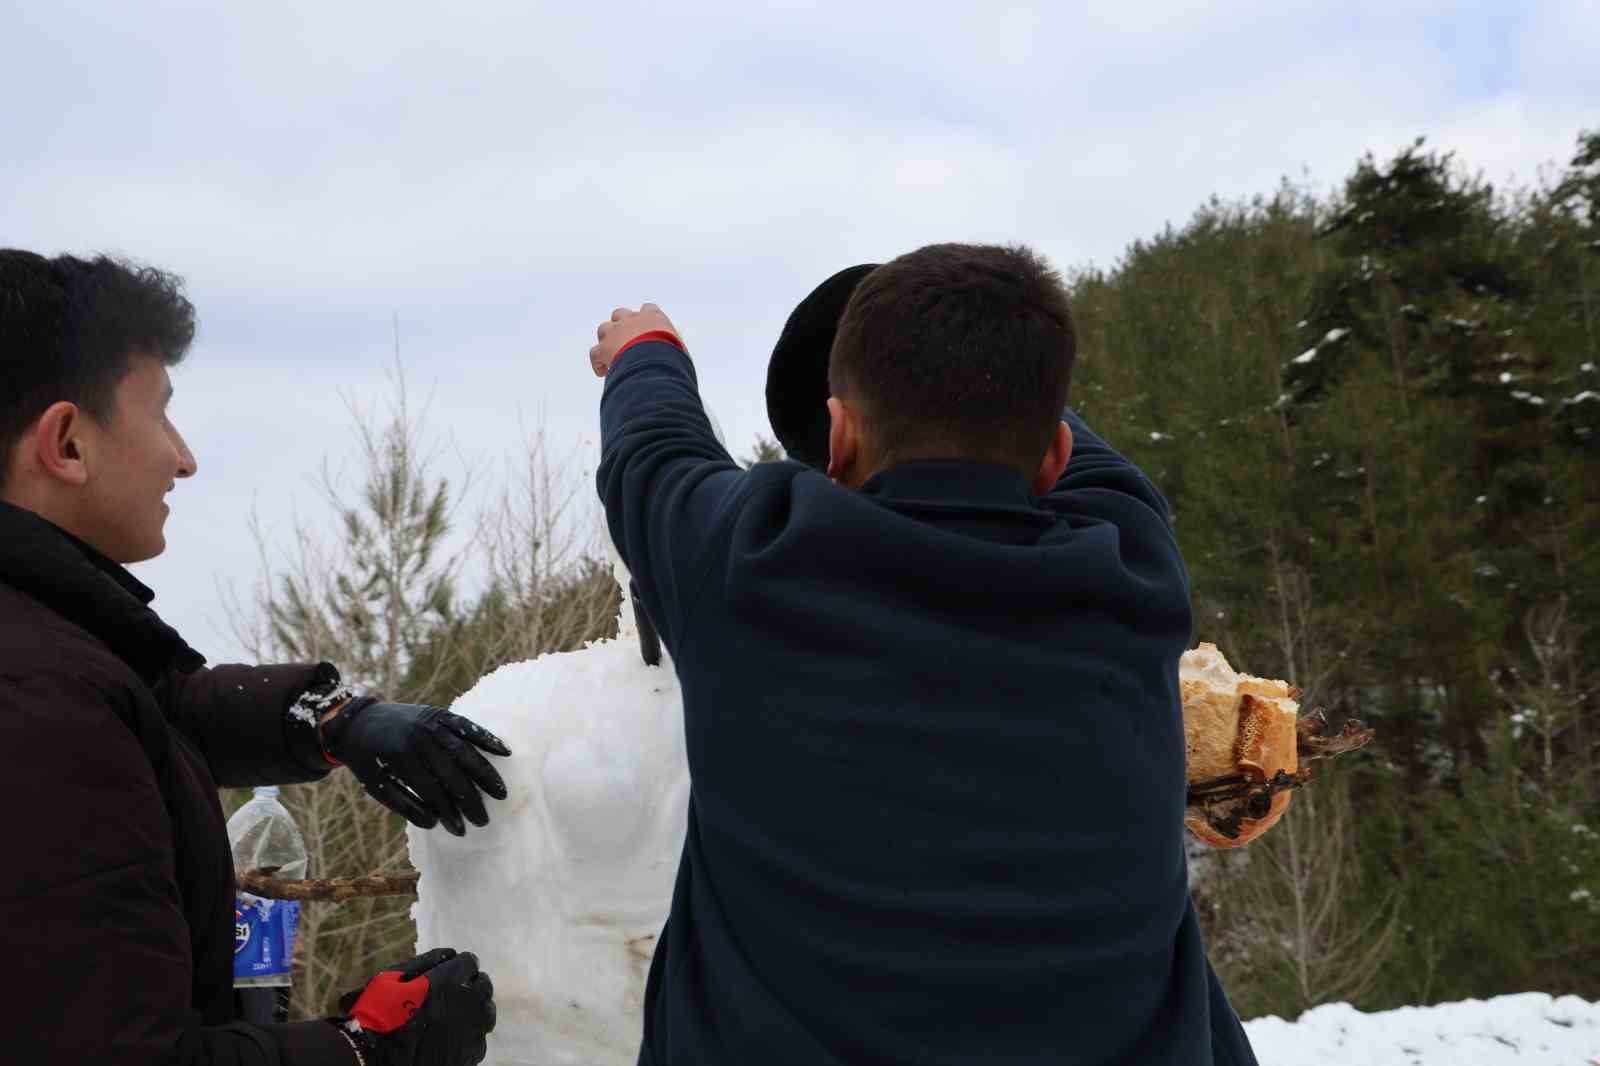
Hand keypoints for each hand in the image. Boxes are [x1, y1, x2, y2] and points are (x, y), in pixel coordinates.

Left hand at [322, 700, 511, 835]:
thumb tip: (434, 823)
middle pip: (452, 773)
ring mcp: (431, 724)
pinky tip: (504, 752)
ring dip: (484, 773)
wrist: (357, 721)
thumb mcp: (376, 785)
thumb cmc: (368, 759)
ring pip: (464, 750)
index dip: (447, 813)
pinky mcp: (439, 713)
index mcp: (400, 758)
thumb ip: (404, 805)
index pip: (432, 791)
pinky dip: (486, 738)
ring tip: (500, 792)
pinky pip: (466, 726)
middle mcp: (419, 738)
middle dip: (469, 800)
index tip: (460, 831)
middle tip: (484, 820)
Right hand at [337, 948, 495, 1065]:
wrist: (373, 1060)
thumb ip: (423, 963)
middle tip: (457, 992)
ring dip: (474, 1009)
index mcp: (446, 982)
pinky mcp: (468, 1056)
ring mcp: (469, 1032)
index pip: (470, 962)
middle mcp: (465, 1005)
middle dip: (472, 984)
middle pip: (484, 986)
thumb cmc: (376, 1017)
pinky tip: (452, 1039)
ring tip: (456, 1016)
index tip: (456, 970)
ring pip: (486, 1013)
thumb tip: (449, 954)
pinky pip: (478, 1040)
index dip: (462, 965)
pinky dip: (469, 1036)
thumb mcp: (390, 979)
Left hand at [589, 303, 681, 376]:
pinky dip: (598, 362)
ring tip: (612, 357)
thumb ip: (675, 349)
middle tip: (626, 343)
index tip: (646, 331)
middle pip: (620, 314)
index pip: (648, 309)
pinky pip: (595, 352)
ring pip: (604, 329)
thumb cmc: (673, 358)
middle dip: (621, 326)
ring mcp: (616, 332)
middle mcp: (632, 320)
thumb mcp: (680, 351)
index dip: (644, 319)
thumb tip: (678, 360)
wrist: (655, 362)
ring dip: (607, 341)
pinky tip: (603, 372)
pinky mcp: (604, 347)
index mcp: (654, 318)